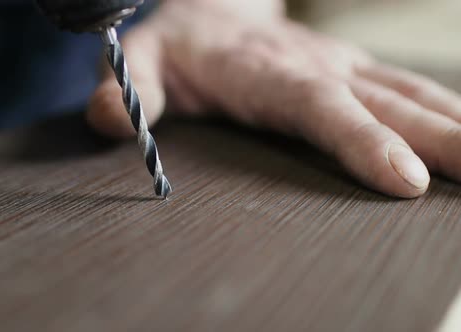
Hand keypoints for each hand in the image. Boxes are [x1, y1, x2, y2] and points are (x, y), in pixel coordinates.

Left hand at [88, 0, 460, 197]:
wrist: (207, 9)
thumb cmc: (176, 44)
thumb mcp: (140, 62)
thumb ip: (127, 91)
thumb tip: (107, 118)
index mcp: (262, 72)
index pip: (319, 109)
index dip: (362, 141)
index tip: (405, 178)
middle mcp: (312, 67)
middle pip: (383, 103)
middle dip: (440, 140)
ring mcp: (337, 67)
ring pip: (408, 92)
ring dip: (456, 126)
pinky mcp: (349, 71)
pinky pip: (405, 88)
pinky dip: (444, 111)